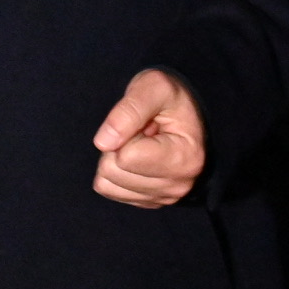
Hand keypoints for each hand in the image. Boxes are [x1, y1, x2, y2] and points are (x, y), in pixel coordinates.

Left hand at [91, 69, 206, 207]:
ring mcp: (163, 197)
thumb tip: (103, 143)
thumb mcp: (154, 86)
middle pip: (113, 171)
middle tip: (142, 132)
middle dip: (118, 146)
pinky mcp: (148, 201)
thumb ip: (129, 109)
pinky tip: (137, 157)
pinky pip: (109, 190)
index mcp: (184, 158)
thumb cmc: (171, 99)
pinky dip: (114, 172)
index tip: (147, 122)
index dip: (126, 132)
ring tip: (141, 144)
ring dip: (115, 158)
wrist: (185, 115)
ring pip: (106, 183)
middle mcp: (178, 185)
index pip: (126, 155)